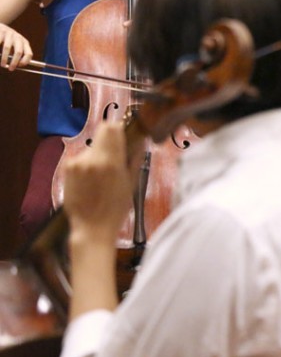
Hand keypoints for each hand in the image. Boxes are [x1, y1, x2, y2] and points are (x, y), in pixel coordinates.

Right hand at [0, 23, 32, 69]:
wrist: (0, 27)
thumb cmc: (7, 41)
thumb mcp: (14, 46)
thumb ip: (15, 55)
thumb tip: (14, 66)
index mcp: (24, 42)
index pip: (29, 54)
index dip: (25, 61)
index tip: (19, 67)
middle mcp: (18, 38)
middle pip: (19, 52)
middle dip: (14, 62)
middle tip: (10, 69)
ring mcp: (9, 34)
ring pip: (7, 48)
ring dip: (4, 58)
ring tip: (2, 64)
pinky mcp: (1, 31)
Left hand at [64, 120, 132, 247]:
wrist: (92, 228)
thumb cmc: (116, 209)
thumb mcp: (132, 183)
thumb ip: (134, 158)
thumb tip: (139, 141)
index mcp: (109, 162)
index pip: (111, 128)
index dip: (119, 130)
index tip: (124, 139)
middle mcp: (90, 159)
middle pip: (101, 137)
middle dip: (110, 145)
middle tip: (116, 162)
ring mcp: (75, 164)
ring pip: (91, 148)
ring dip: (99, 157)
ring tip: (102, 177)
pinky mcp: (66, 170)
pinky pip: (81, 159)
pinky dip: (88, 166)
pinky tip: (92, 182)